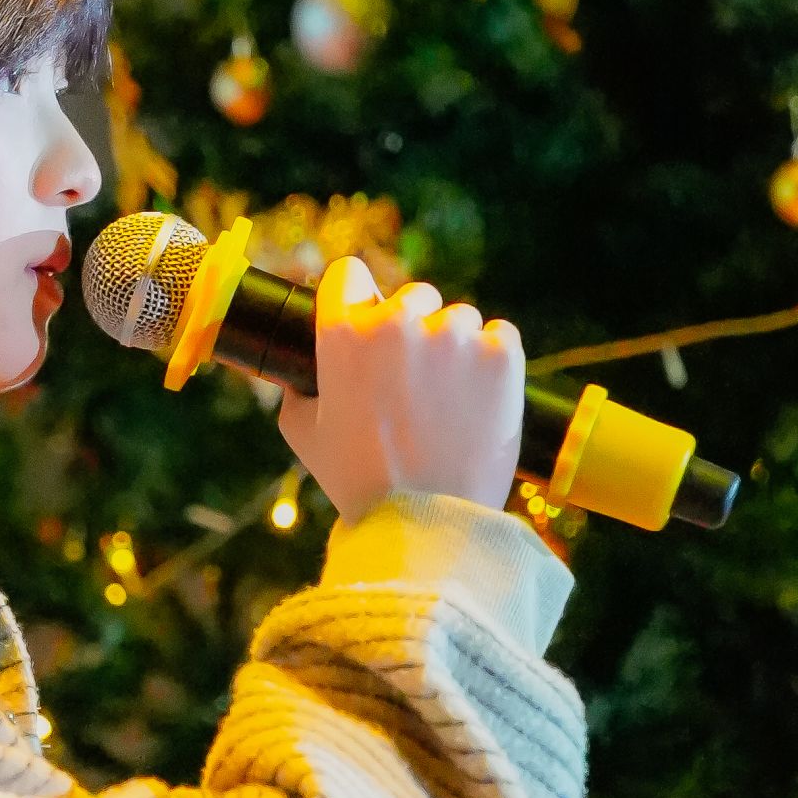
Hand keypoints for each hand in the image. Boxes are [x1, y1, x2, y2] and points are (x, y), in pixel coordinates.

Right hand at [276, 254, 524, 524]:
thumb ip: (297, 388)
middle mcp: (397, 321)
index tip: (367, 317)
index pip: (349, 274)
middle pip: (413, 297)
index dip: (357, 297)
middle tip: (415, 383)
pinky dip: (494, 362)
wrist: (426, 523)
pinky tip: (479, 401)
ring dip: (456, 348)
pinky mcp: (501, 352)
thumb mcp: (303, 434)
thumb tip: (301, 371)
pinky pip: (501, 336)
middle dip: (414, 330)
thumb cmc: (359, 482)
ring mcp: (454, 334)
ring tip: (449, 404)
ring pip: (459, 319)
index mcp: (343, 333)